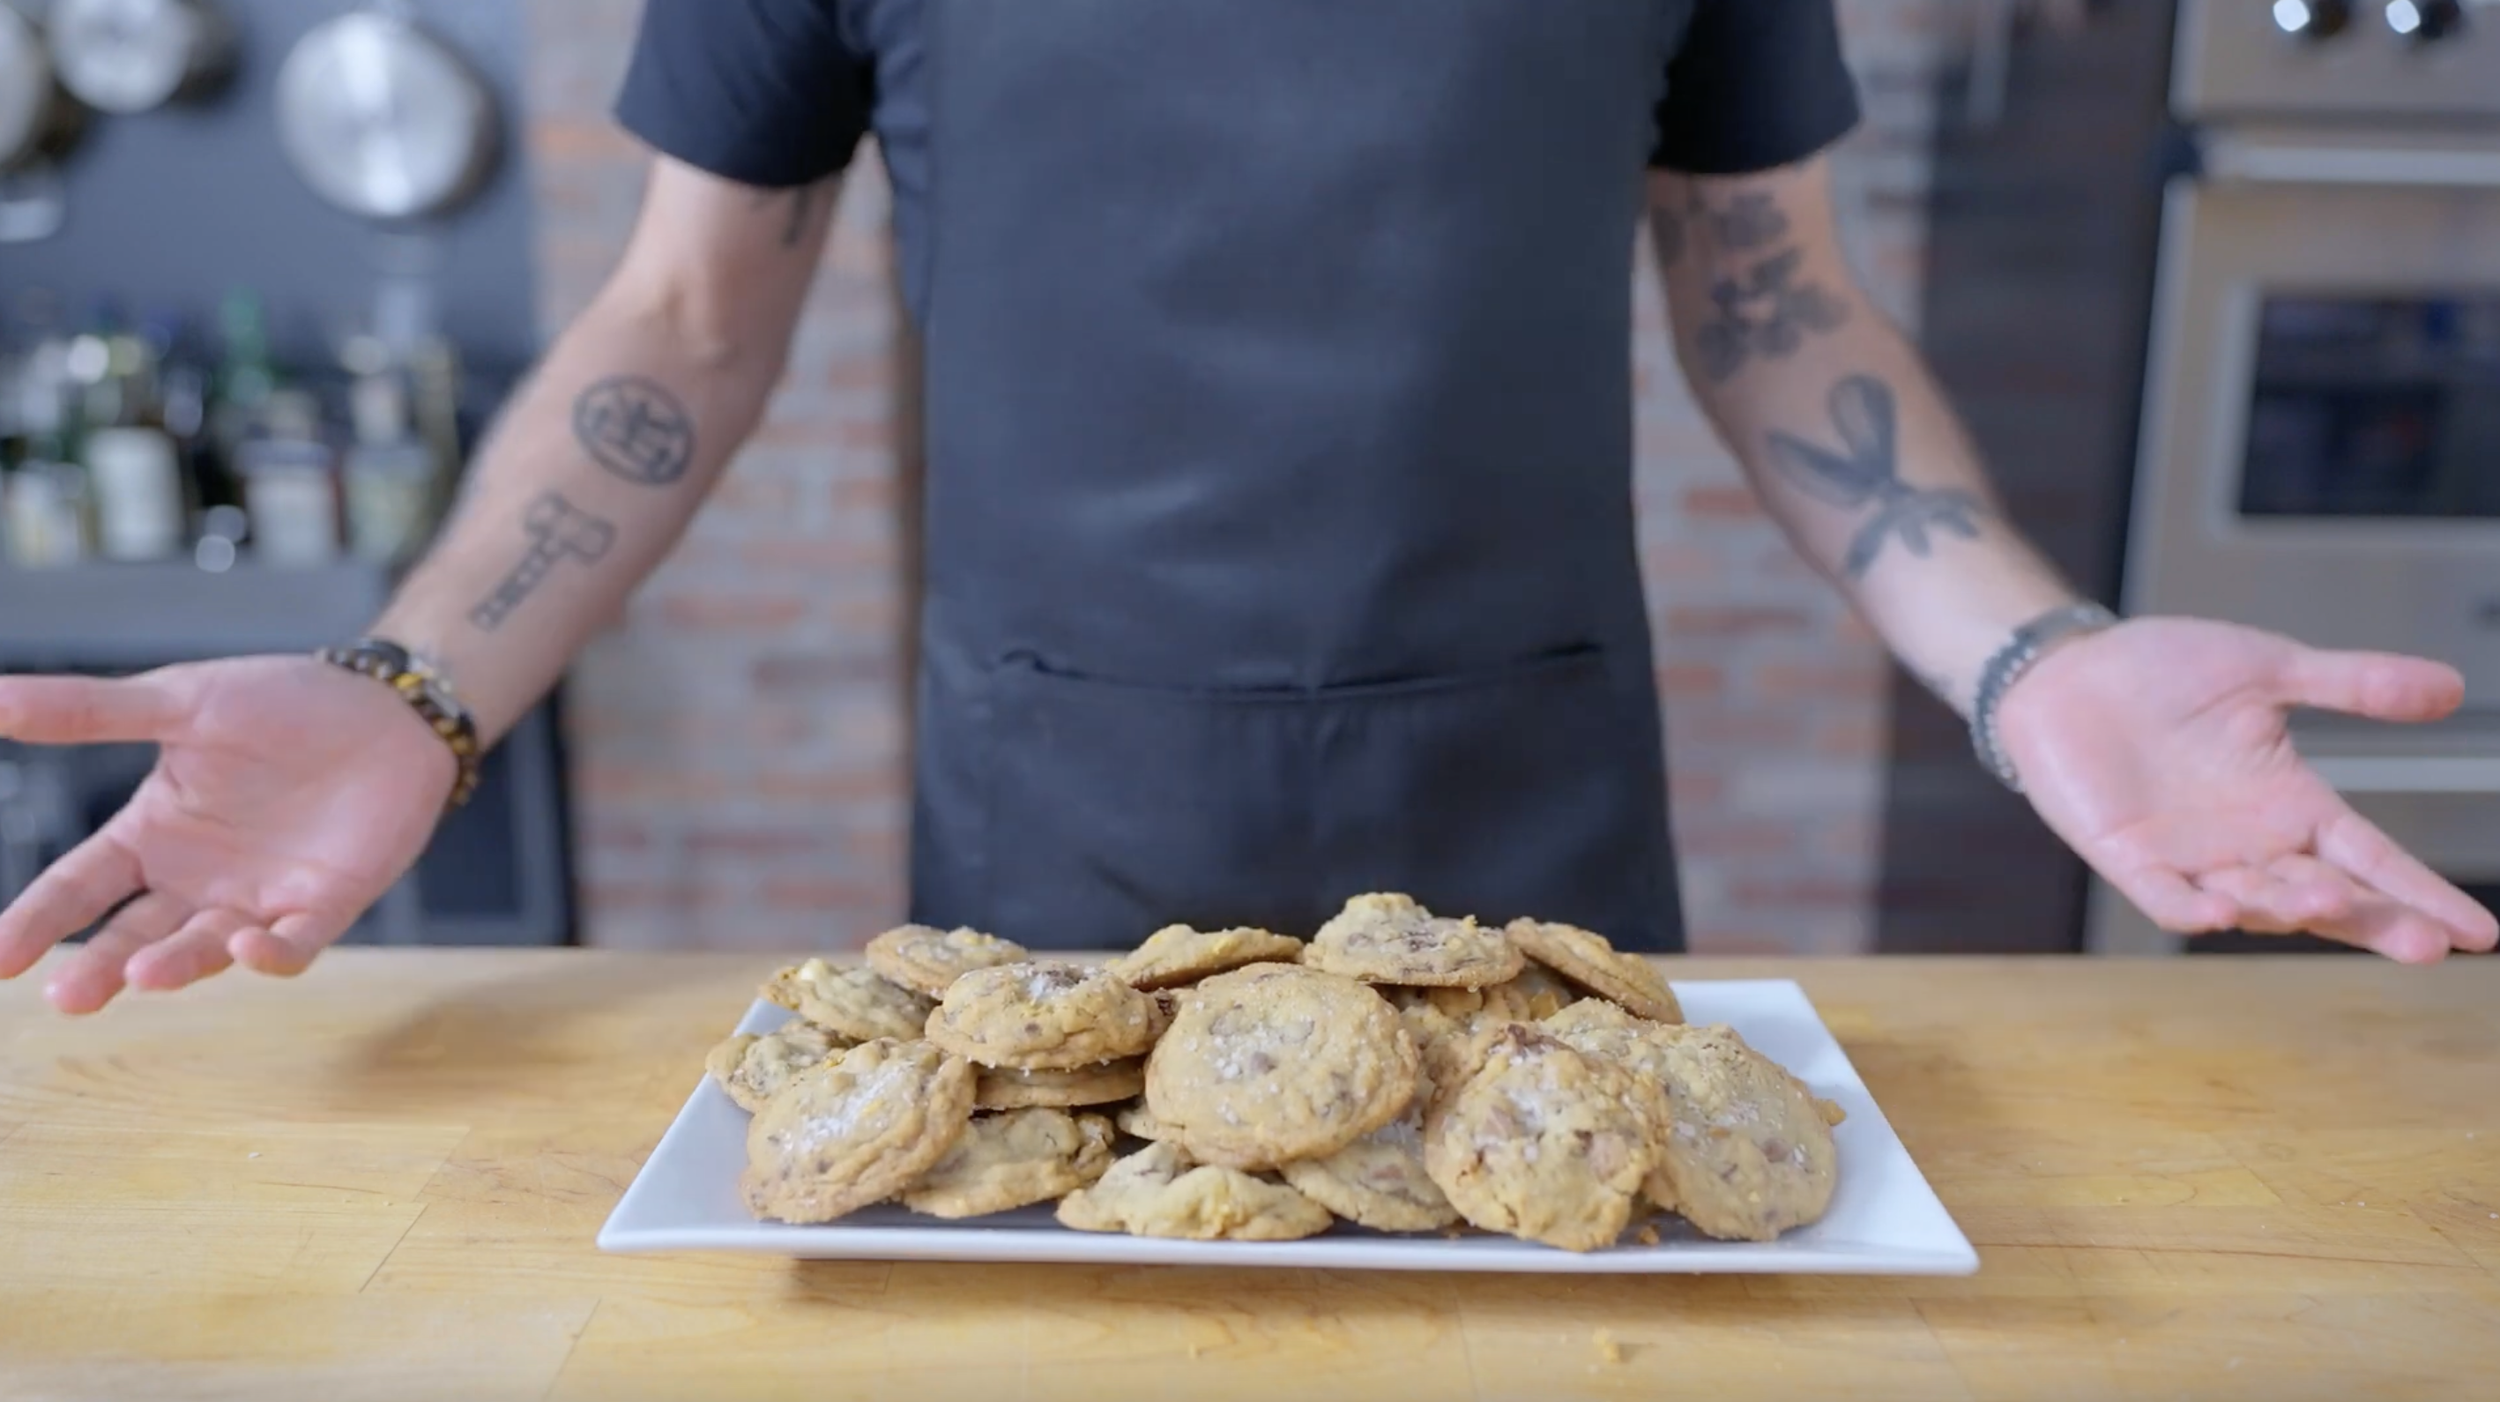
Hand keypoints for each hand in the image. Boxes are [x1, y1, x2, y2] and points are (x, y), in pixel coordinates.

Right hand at [0, 657, 454, 1011]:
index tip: (0, 958)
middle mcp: (199, 879)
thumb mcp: (181, 702)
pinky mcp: (327, 904)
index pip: (81, 886)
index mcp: (154, 834)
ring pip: (208, 948)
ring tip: (143, 973)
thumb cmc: (283, 704)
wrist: (387, 707)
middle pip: (134, 934)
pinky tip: (251, 946)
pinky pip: (295, 942)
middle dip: (99, 967)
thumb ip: (91, 711)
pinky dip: (272, 953)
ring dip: (177, 963)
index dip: (39, 920)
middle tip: (65, 997)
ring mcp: (261, 897)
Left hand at [1998, 616, 2498, 962]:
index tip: (2481, 933)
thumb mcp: (2269, 669)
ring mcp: (2189, 858)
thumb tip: (2451, 688)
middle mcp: (2250, 845)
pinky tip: (2217, 915)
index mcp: (2293, 804)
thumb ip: (2352, 684)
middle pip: (2326, 897)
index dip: (2422, 894)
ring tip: (2331, 902)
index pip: (2374, 859)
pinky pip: (2164, 899)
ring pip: (2253, 903)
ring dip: (2290, 907)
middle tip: (2427, 945)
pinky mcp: (2127, 859)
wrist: (2069, 668)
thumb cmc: (2165, 670)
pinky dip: (2188, 910)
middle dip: (2373, 922)